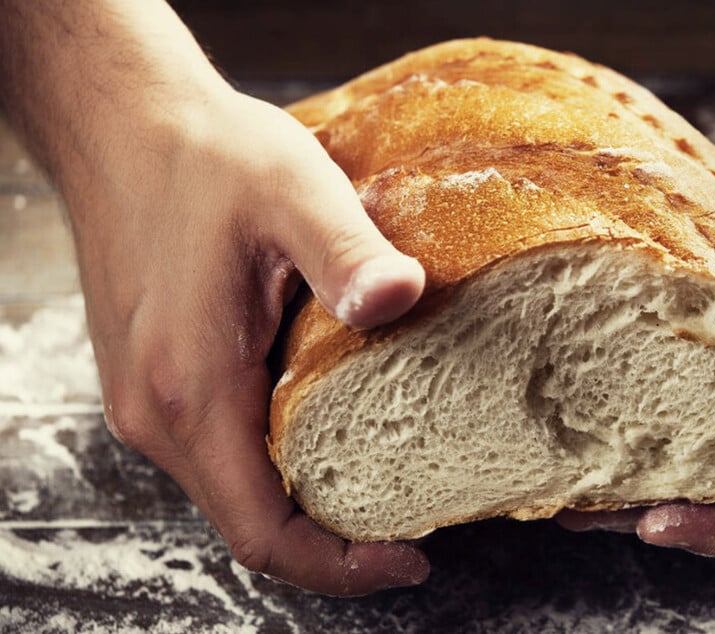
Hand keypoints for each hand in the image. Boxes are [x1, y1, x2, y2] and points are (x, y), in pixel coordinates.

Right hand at [73, 86, 428, 592]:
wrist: (124, 124)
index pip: (262, 531)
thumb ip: (347, 252)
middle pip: (250, 521)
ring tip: (383, 476)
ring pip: (235, 486)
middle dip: (333, 536)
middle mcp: (156, 411)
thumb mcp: (291, 190)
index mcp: (189, 387)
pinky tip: (328, 426)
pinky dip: (277, 458)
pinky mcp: (155, 376)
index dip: (338, 565)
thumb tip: (401, 299)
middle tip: (412, 517)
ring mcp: (148, 397)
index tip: (407, 559)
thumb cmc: (202, 156)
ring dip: (305, 497)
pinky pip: (220, 447)